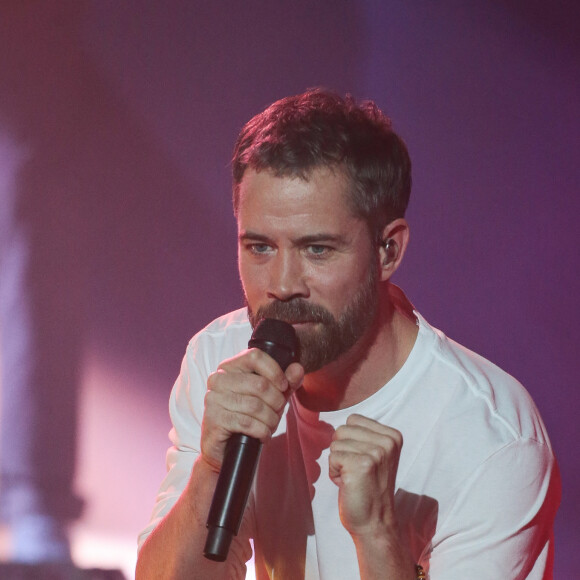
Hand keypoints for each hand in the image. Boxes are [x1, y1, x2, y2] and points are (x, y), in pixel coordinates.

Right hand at [201, 348, 303, 470]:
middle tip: (278, 412)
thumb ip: (286, 382)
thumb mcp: (270, 397)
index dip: (275, 371)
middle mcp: (218, 379)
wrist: (224, 448)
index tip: (283, 386)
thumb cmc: (247, 417)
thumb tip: (298, 368)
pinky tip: (263, 434)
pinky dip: (261, 431)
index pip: (255, 356)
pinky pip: (246, 423)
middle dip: (276, 402)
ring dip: (270, 419)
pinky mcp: (214, 419)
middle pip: (259, 384)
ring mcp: (213, 399)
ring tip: (271, 425)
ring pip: (255, 406)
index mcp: (230, 367)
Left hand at [329, 414, 402, 537]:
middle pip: (342, 429)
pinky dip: (334, 472)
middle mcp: (388, 442)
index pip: (354, 419)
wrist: (374, 523)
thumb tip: (335, 421)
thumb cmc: (368, 487)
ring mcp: (376, 453)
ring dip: (338, 462)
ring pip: (335, 443)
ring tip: (353, 478)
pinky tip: (349, 485)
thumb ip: (363, 434)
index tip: (363, 461)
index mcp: (393, 436)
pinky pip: (332, 457)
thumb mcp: (375, 454)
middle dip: (342, 451)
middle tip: (357, 472)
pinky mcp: (361, 465)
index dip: (350, 441)